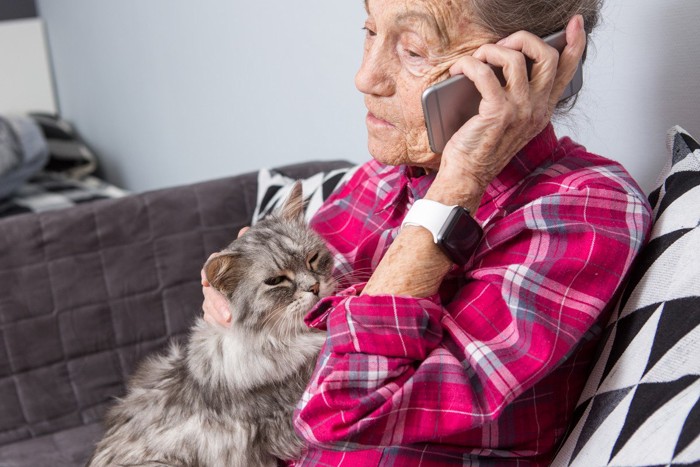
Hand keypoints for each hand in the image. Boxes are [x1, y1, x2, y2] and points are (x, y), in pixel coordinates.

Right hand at [201, 227, 248, 326]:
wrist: (260, 285)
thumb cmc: (254, 268)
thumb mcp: (254, 258)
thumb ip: (249, 247)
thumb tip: (244, 230)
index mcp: (223, 266)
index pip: (211, 266)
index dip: (207, 273)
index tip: (207, 281)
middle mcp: (216, 281)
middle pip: (210, 292)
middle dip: (218, 304)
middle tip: (229, 315)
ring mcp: (214, 296)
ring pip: (209, 306)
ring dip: (218, 316)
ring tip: (231, 324)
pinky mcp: (215, 311)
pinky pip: (210, 317)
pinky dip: (217, 322)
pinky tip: (228, 327)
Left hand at [426, 15, 586, 212]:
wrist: (468, 176)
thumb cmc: (481, 149)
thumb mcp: (509, 122)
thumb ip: (518, 98)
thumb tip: (507, 63)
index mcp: (543, 109)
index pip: (567, 71)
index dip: (574, 44)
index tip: (574, 24)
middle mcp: (536, 109)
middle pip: (547, 55)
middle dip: (523, 38)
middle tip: (502, 45)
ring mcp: (519, 110)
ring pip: (516, 58)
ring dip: (492, 50)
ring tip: (477, 58)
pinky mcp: (497, 112)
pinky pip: (484, 73)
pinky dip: (469, 64)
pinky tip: (460, 69)